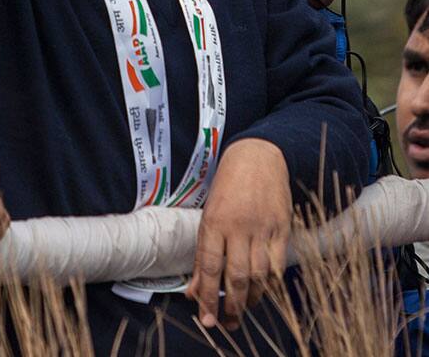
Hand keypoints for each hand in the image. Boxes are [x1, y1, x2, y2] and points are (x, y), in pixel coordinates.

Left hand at [188, 139, 291, 330]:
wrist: (259, 155)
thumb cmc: (228, 184)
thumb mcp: (209, 213)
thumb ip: (203, 253)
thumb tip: (193, 290)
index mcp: (215, 221)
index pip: (210, 268)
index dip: (207, 298)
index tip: (206, 318)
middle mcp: (239, 226)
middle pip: (236, 277)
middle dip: (231, 306)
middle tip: (227, 323)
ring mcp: (263, 227)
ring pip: (258, 275)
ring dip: (251, 299)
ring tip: (244, 309)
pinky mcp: (282, 227)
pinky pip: (277, 264)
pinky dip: (270, 282)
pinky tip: (264, 289)